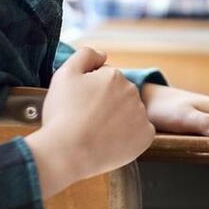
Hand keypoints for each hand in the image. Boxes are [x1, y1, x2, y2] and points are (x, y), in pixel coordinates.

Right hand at [26, 47, 154, 196]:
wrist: (66, 153)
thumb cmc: (62, 114)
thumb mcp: (65, 74)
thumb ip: (85, 55)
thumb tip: (103, 55)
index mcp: (115, 76)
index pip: (105, 81)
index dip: (89, 93)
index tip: (79, 106)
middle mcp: (133, 92)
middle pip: (118, 96)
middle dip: (105, 105)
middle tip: (85, 120)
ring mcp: (141, 115)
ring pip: (128, 114)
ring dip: (117, 121)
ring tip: (96, 133)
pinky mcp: (145, 137)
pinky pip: (139, 133)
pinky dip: (128, 138)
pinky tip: (110, 142)